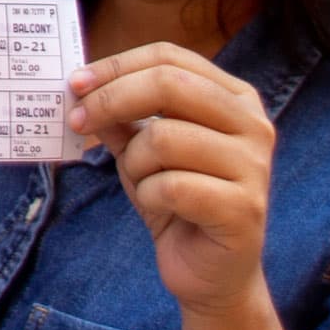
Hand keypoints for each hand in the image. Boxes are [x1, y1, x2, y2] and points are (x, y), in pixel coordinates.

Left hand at [69, 44, 280, 329]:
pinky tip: (162, 209)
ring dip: (134, 162)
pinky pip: (171, 185)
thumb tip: (82, 85)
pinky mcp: (244, 209)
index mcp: (233, 98)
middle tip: (78, 121)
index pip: (169, 57)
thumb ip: (120, 115)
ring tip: (143, 182)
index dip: (117, 65)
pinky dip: (149, 196)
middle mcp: (253, 124)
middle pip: (169, 83)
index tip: (75, 83)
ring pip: (163, 137)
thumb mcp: (141, 148)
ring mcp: (254, 166)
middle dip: (111, 100)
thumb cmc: (176, 198)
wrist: (211, 272)